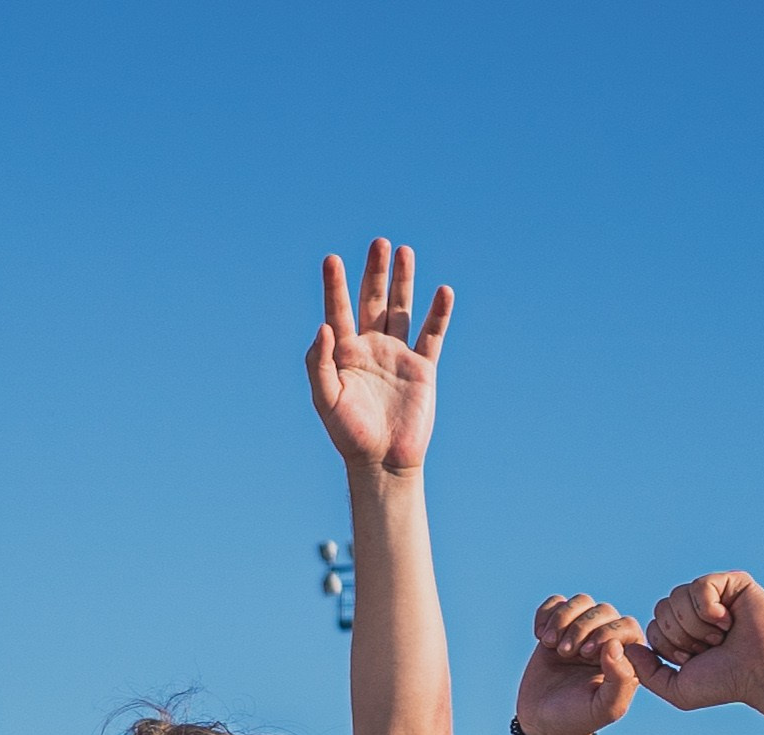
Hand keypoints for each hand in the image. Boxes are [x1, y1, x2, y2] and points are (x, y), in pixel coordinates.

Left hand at [306, 241, 451, 478]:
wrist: (383, 462)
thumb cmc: (349, 435)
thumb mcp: (326, 400)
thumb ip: (320, 363)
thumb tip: (323, 327)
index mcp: (344, 352)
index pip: (339, 310)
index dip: (336, 286)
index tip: (332, 260)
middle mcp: (371, 347)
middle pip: (373, 300)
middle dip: (375, 272)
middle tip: (378, 243)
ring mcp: (398, 355)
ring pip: (402, 309)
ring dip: (403, 281)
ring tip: (404, 251)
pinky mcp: (422, 368)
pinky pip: (432, 335)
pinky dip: (438, 314)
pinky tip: (443, 292)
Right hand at [517, 595, 643, 734]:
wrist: (542, 722)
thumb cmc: (578, 718)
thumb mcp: (606, 708)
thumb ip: (621, 681)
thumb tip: (615, 645)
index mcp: (626, 657)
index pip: (627, 626)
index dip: (607, 632)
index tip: (586, 654)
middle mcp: (606, 640)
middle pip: (603, 610)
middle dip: (582, 627)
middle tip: (566, 653)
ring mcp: (581, 632)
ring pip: (581, 602)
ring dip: (563, 618)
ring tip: (551, 644)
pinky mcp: (557, 628)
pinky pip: (556, 602)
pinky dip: (546, 613)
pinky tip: (541, 637)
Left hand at [635, 572, 763, 712]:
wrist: (763, 674)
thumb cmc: (725, 683)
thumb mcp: (677, 688)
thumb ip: (647, 673)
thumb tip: (626, 649)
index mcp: (684, 630)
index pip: (653, 627)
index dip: (668, 647)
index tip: (694, 659)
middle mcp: (697, 609)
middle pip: (662, 609)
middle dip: (681, 636)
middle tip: (709, 647)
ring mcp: (715, 594)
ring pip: (678, 597)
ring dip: (697, 625)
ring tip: (721, 636)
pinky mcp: (733, 582)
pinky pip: (701, 586)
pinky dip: (710, 609)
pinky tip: (729, 621)